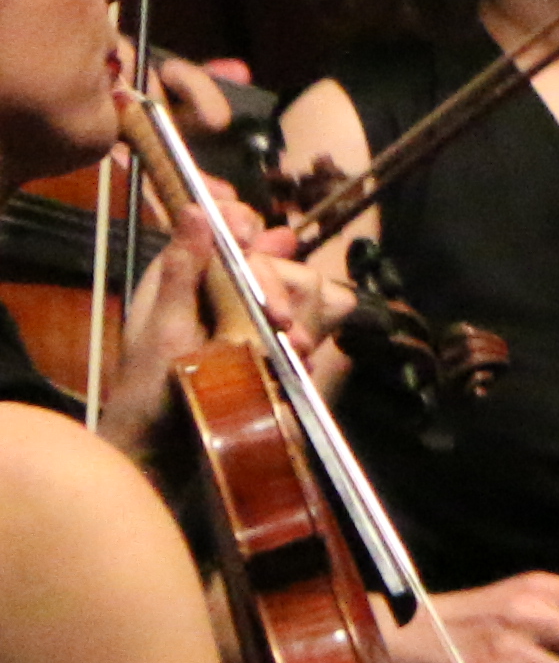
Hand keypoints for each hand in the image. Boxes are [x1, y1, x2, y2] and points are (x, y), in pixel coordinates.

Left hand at [87, 199, 347, 461]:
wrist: (162, 452)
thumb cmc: (151, 392)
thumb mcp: (165, 330)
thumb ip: (182, 272)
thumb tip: (194, 210)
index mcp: (178, 276)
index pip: (212, 226)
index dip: (234, 219)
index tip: (251, 234)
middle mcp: (210, 287)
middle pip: (259, 257)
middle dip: (274, 286)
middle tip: (280, 321)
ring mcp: (237, 313)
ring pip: (285, 287)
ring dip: (295, 316)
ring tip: (296, 348)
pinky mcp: (259, 339)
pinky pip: (295, 320)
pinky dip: (302, 336)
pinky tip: (301, 357)